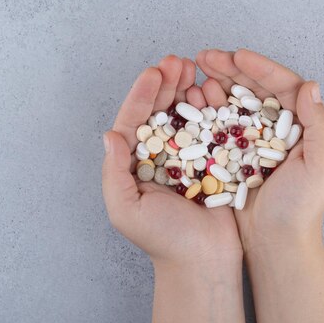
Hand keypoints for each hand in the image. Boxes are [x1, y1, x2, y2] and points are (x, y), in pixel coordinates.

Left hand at [102, 55, 241, 268]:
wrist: (203, 261)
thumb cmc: (163, 240)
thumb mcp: (125, 209)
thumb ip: (114, 173)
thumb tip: (110, 135)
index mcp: (136, 165)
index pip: (135, 122)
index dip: (141, 95)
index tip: (153, 72)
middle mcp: (160, 157)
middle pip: (160, 112)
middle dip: (167, 85)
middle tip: (178, 62)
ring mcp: (188, 158)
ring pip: (185, 116)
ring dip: (188, 91)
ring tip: (195, 70)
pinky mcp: (213, 162)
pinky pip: (210, 130)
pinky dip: (212, 110)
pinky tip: (213, 93)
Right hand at [196, 49, 323, 251]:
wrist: (276, 242)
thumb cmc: (302, 208)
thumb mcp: (322, 166)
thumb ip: (320, 125)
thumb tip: (310, 86)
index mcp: (303, 127)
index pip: (283, 86)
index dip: (260, 68)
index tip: (237, 55)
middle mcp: (279, 129)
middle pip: (255, 89)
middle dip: (230, 69)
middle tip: (204, 56)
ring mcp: (254, 141)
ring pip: (234, 103)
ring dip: (215, 84)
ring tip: (195, 71)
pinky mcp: (235, 155)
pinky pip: (220, 125)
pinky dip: (207, 109)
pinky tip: (192, 98)